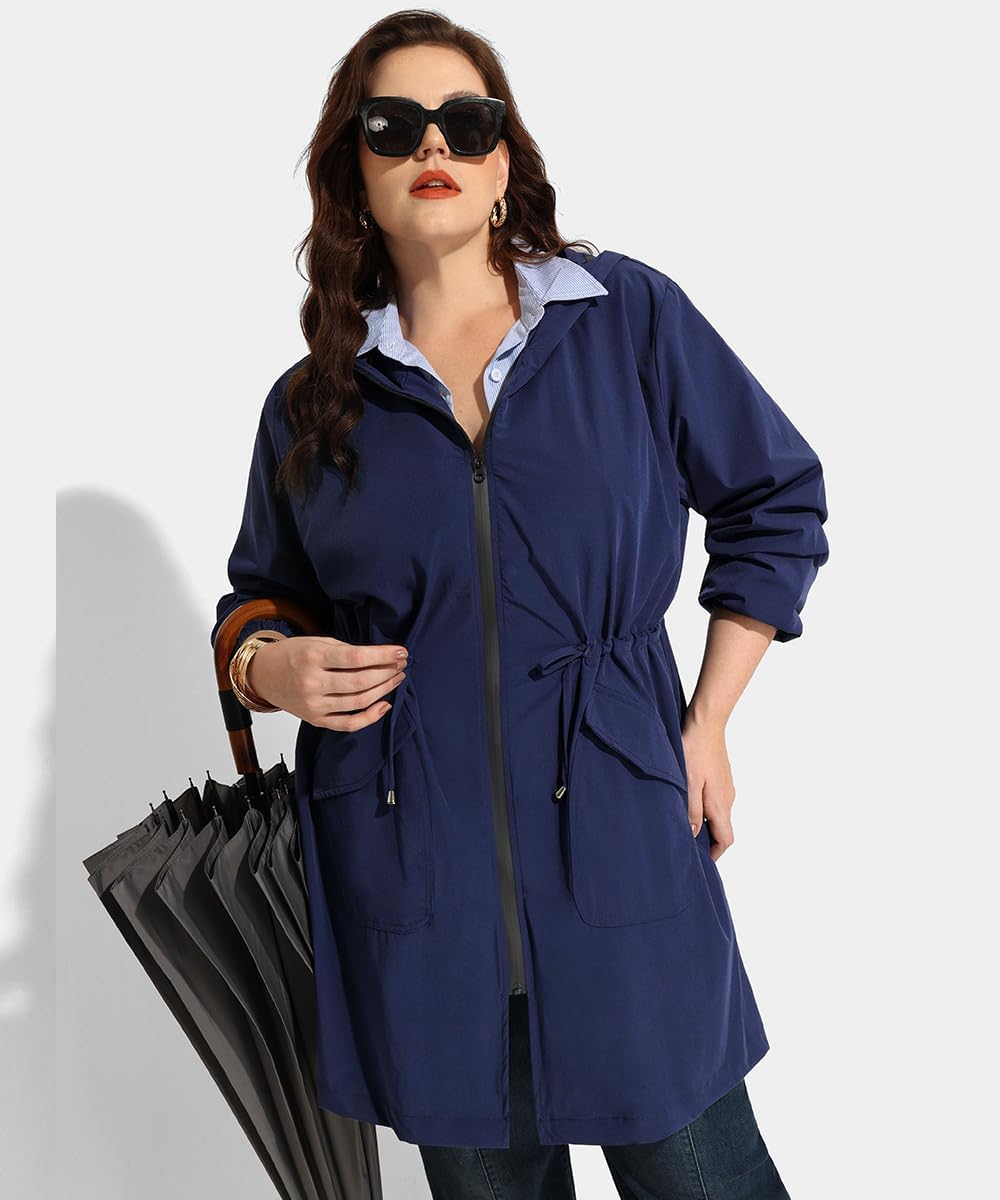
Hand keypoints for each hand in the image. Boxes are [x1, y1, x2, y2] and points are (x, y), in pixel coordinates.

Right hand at [247, 636, 408, 729]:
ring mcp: (313, 705)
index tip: (401, 652)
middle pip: (360, 682)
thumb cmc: (293, 655)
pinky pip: (348, 724)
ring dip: (383, 691)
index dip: (383, 656)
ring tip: (396, 679)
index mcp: (312, 657)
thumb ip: (346, 651)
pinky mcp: (315, 720)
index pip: (356, 658)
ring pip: (358, 703)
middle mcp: (312, 683)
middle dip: (387, 673)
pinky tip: (384, 705)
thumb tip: (382, 659)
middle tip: (400, 665)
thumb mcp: (317, 642)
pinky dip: (370, 717)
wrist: (264, 675)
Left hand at [680, 711, 735, 862]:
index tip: (701, 863)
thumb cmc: (694, 749)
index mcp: (720, 804)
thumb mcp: (687, 783)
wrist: (707, 721)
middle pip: (723, 829)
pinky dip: (706, 808)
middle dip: (708, 842)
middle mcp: (728, 798)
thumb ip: (691, 810)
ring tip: (684, 825)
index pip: (725, 840)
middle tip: (688, 846)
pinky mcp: (721, 776)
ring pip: (719, 813)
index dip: (714, 855)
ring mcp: (726, 786)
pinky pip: (717, 799)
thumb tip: (693, 834)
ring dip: (706, 824)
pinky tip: (689, 801)